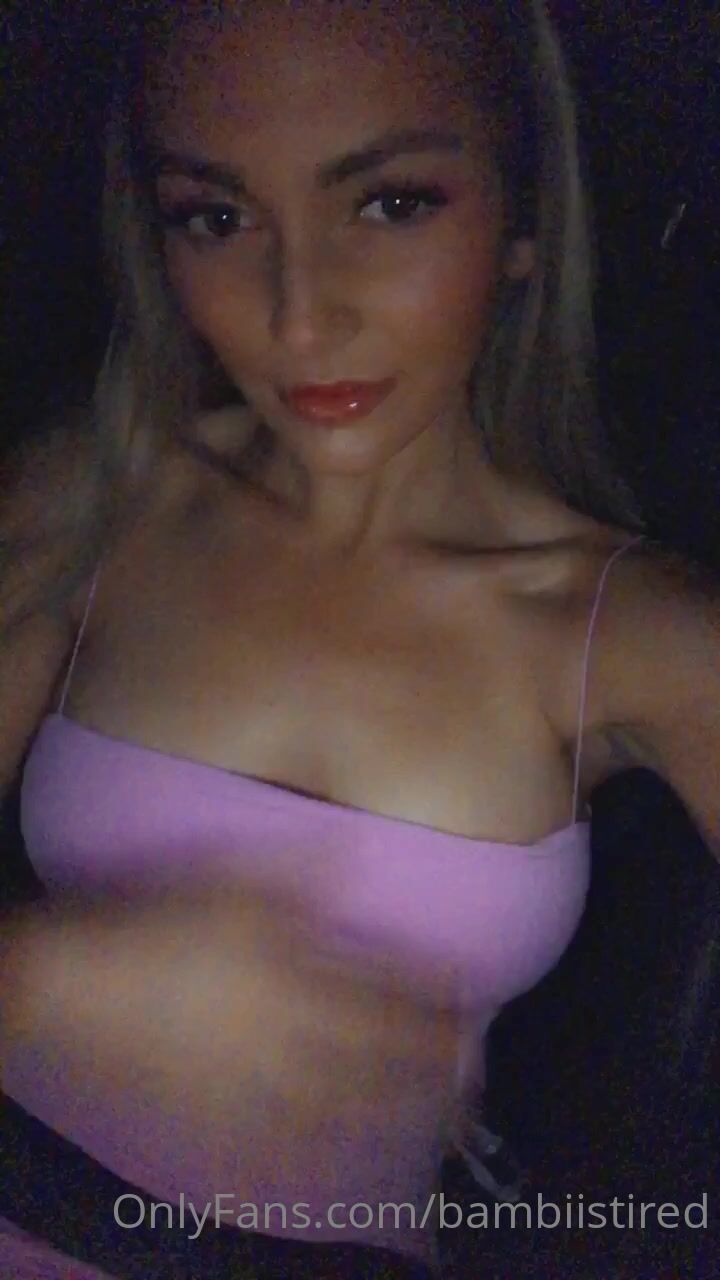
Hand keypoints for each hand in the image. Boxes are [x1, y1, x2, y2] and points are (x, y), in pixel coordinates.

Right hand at [4, 881, 460, 1160]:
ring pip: (342, 1113)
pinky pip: (280, 1153)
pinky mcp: (219, 1119)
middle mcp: (290, 1037)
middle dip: (433, 1075)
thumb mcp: (231, 881)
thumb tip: (355, 849)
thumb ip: (301, 872)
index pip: (385, 997)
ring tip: (436, 1134)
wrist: (77, 988)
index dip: (433, 1005)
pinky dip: (320, 1164)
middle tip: (474, 1085)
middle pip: (377, 1062)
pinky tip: (345, 1170)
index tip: (471, 1007)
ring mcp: (257, 1087)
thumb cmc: (158, 926)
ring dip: (396, 1122)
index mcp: (299, 976)